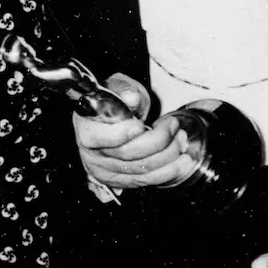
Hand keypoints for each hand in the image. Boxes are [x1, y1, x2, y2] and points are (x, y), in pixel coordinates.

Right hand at [73, 74, 196, 190]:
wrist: (114, 119)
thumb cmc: (115, 102)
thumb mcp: (118, 87)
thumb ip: (124, 89)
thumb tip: (132, 97)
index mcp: (86, 129)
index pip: (100, 138)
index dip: (122, 134)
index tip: (141, 124)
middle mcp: (92, 154)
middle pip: (127, 154)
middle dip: (158, 140)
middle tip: (173, 125)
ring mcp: (106, 171)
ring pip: (141, 169)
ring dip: (168, 155)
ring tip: (181, 139)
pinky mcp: (121, 181)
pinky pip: (146, 181)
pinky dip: (168, 172)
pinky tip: (181, 160)